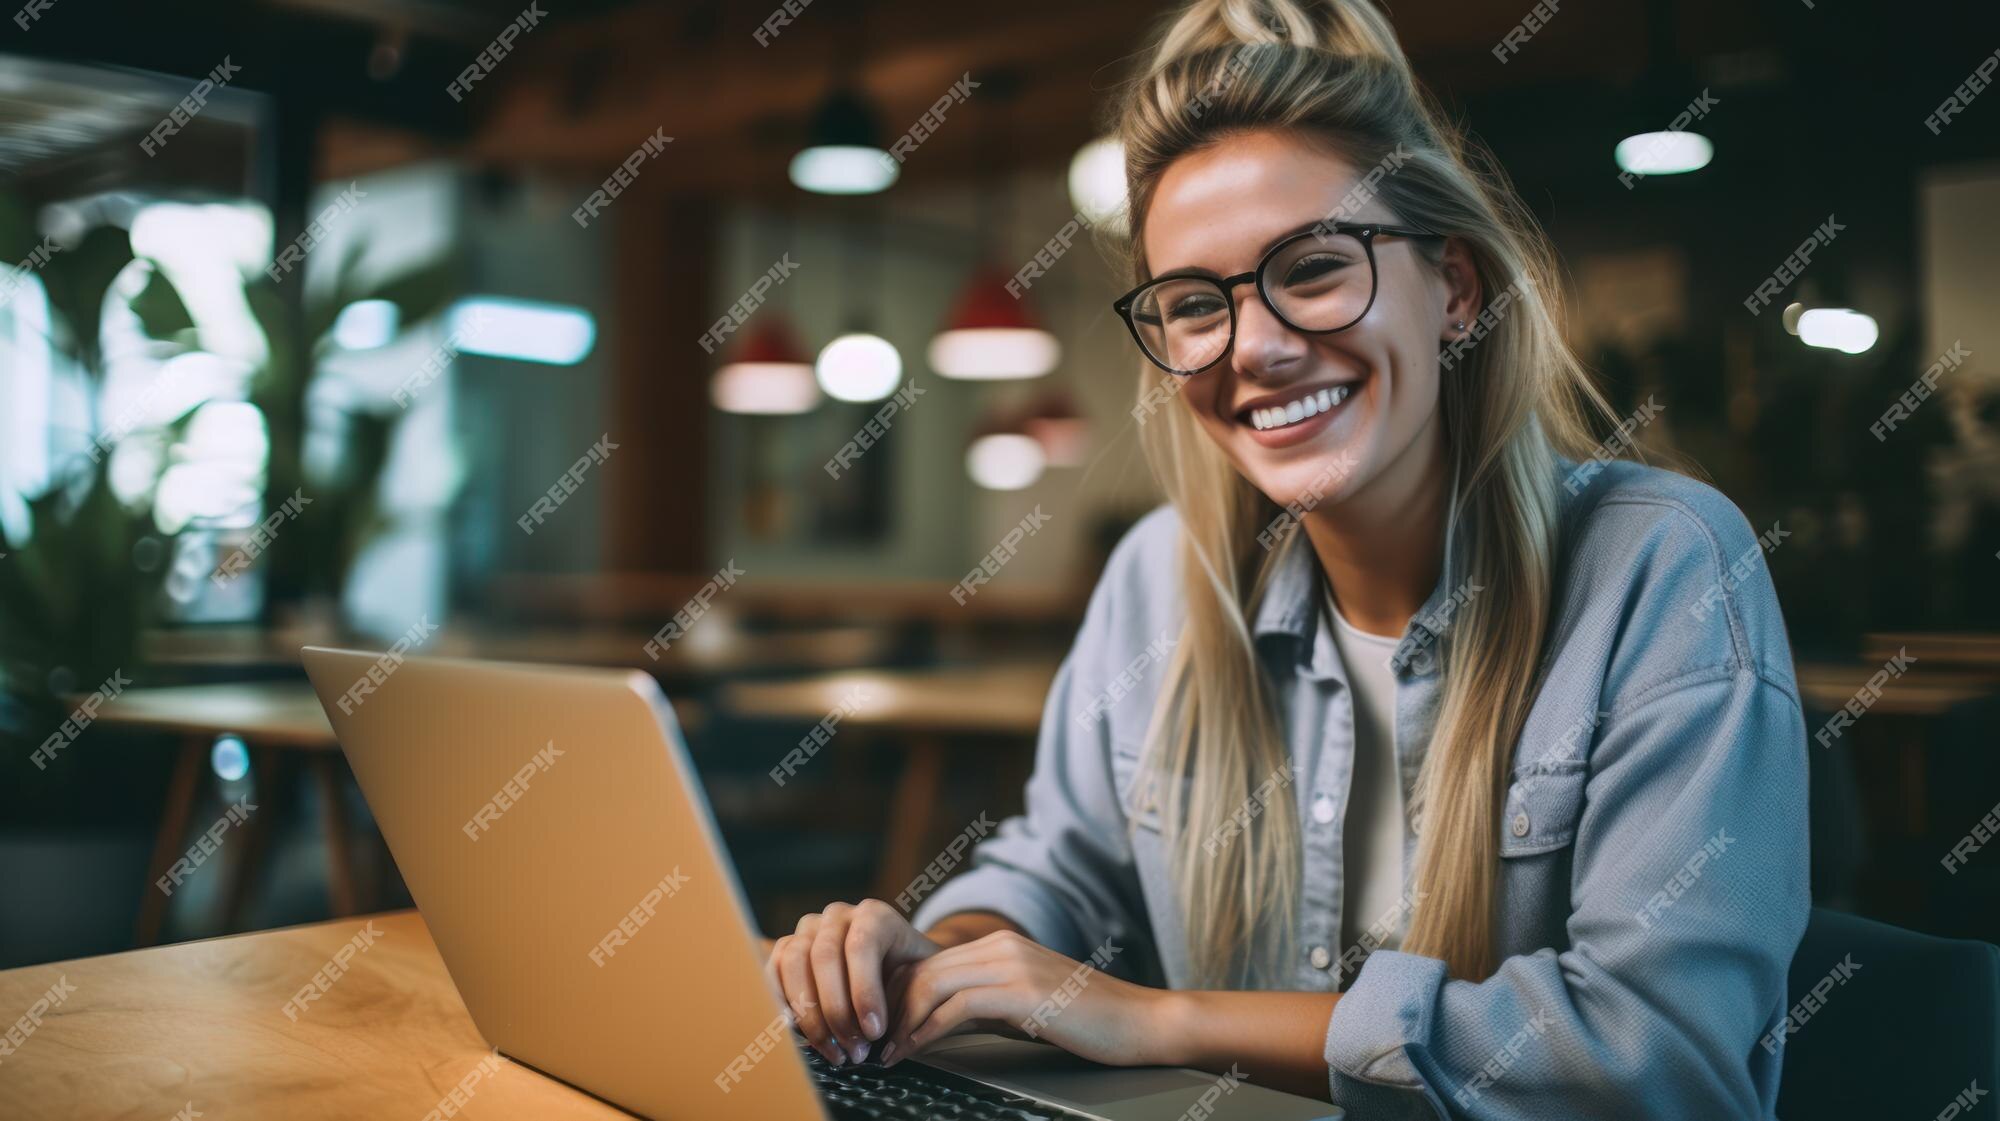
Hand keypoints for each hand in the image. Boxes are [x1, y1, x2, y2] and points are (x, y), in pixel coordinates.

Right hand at [766, 900, 941, 1066]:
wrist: (894, 966)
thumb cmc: (910, 976)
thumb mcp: (922, 978)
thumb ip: (911, 994)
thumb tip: (882, 1033)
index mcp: (875, 915)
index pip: (861, 946)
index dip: (864, 992)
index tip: (875, 1033)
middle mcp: (838, 916)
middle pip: (824, 956)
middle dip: (837, 1011)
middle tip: (854, 1051)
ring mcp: (808, 929)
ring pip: (794, 962)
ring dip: (808, 1014)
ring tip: (832, 1051)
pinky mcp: (787, 947)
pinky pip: (773, 969)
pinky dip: (780, 1002)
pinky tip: (798, 1033)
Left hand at [882, 930, 1162, 1068]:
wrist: (1142, 1022)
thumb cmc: (1090, 1021)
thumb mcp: (1029, 1004)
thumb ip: (988, 1003)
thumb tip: (942, 1022)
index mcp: (1002, 945)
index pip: (929, 961)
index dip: (896, 994)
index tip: (881, 1026)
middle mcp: (1002, 946)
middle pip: (922, 969)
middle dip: (889, 1008)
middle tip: (871, 1043)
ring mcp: (1012, 965)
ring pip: (931, 984)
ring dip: (900, 1021)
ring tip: (886, 1052)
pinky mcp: (1022, 992)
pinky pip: (955, 1007)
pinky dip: (925, 1031)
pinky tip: (913, 1051)